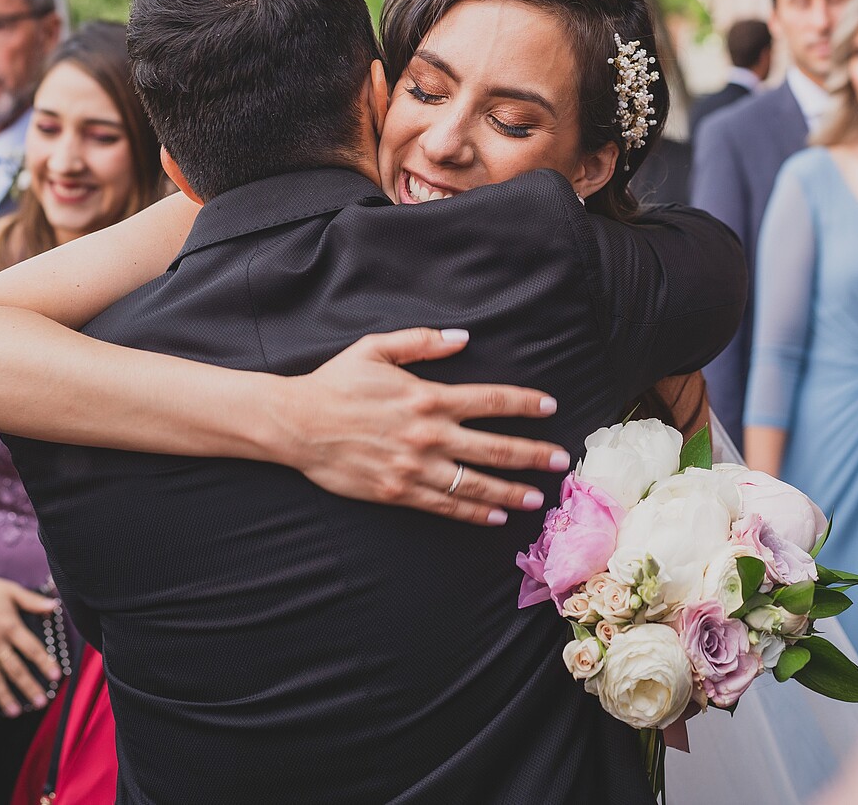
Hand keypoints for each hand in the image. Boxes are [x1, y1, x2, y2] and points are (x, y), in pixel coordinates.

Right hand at [0, 567, 62, 716]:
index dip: (45, 663)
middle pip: (15, 668)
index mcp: (9, 626)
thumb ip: (33, 601)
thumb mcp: (11, 590)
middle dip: (28, 686)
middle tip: (40, 702)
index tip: (56, 676)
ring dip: (4, 696)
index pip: (31, 649)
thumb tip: (55, 605)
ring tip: (15, 712)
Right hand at [280, 328, 571, 527]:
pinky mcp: (398, 492)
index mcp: (428, 396)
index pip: (491, 399)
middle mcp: (428, 434)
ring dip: (510, 492)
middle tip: (561, 461)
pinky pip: (444, 507)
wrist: (296, 424)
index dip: (524, 403)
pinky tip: (494, 518)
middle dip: (533, 455)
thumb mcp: (376, 348)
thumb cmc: (336, 383)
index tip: (550, 406)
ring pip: (475, 484)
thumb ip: (422, 342)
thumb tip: (463, 338)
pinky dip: (472, 514)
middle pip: (495, 447)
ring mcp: (414, 467)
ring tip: (537, 498)